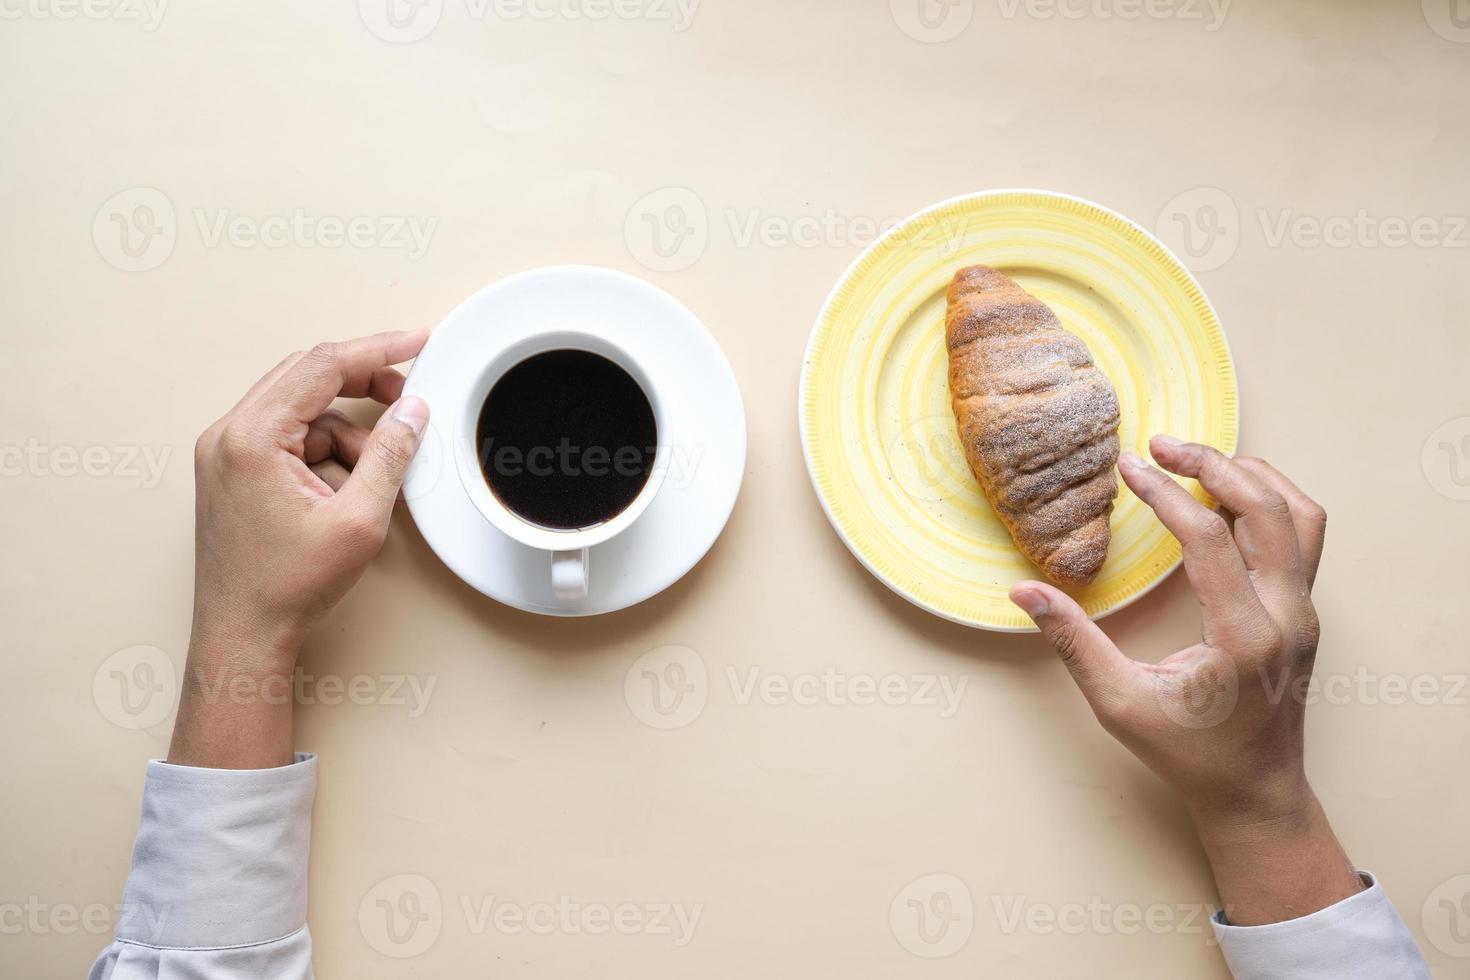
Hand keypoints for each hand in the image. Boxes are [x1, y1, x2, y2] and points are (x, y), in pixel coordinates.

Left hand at [169, 331, 429, 768]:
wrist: (242, 633)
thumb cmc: (286, 586)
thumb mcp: (359, 519)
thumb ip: (390, 455)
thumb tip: (411, 412)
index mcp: (251, 436)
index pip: (323, 366)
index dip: (378, 349)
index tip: (416, 342)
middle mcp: (228, 434)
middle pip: (308, 377)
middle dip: (364, 386)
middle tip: (407, 401)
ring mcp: (225, 451)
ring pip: (302, 411)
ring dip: (344, 433)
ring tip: (366, 483)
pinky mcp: (232, 470)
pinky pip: (289, 438)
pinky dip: (323, 454)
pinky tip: (340, 493)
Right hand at [1010, 436, 1361, 924]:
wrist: (1255, 794)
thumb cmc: (1188, 756)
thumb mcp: (1119, 704)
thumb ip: (1073, 642)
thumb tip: (1023, 591)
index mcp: (1243, 638)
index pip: (1210, 538)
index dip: (1166, 494)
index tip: (1129, 468)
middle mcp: (1287, 617)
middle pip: (1267, 508)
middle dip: (1213, 464)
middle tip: (1161, 444)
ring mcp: (1305, 613)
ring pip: (1300, 514)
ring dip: (1252, 475)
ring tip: (1198, 458)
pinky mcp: (1306, 612)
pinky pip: (1302, 535)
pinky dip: (1271, 500)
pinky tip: (1228, 495)